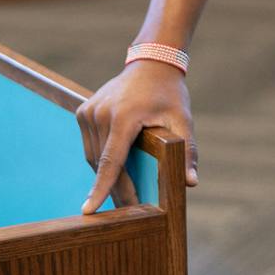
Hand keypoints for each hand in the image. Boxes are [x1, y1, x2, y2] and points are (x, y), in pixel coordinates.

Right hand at [75, 60, 198, 214]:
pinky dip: (100, 159)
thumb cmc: (169, 93)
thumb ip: (187, 151)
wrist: (151, 63)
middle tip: (128, 210)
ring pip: (93, 157)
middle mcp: (101, 114)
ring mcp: (89, 111)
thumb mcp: (182, 120)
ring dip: (105, 175)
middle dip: (114, 188)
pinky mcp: (83, 111)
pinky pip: (90, 145)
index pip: (110, 161)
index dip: (101, 189)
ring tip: (124, 192)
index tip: (89, 211)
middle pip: (103, 164)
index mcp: (123, 117)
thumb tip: (191, 183)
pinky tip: (115, 168)